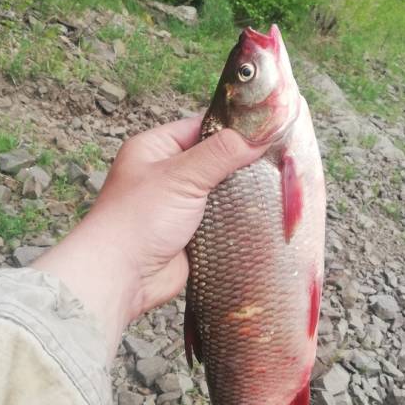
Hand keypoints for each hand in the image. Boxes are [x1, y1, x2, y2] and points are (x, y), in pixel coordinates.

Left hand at [33, 117, 265, 358]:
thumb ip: (221, 153)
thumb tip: (260, 134)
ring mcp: (181, 205)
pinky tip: (265, 214)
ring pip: (222, 191)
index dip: (235, 128)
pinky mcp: (192, 233)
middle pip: (216, 160)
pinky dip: (239, 218)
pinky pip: (222, 220)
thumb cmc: (139, 219)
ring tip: (281, 185)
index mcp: (156, 148)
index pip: (202, 127)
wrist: (121, 278)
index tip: (271, 128)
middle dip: (243, 163)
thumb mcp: (181, 176)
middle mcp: (168, 174)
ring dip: (243, 193)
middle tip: (282, 160)